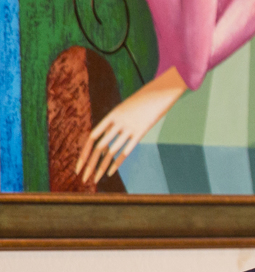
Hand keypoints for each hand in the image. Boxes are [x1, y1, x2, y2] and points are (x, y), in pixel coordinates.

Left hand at [76, 67, 187, 183]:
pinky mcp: (140, 132)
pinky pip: (126, 150)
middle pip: (99, 147)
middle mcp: (117, 123)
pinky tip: (110, 172)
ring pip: (111, 151)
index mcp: (111, 116)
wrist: (159, 93)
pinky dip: (117, 163)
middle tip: (83, 177)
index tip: (79, 166)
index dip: (85, 152)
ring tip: (95, 179)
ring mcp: (129, 128)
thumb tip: (110, 134)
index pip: (92, 137)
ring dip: (102, 166)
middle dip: (90, 164)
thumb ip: (117, 121)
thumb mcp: (126, 109)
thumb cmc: (143, 102)